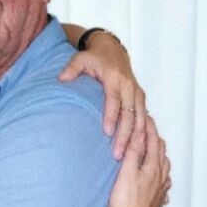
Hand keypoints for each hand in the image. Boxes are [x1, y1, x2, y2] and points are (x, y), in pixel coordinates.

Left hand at [58, 33, 145, 160]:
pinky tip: (139, 148)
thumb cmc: (95, 57)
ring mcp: (136, 92)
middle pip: (129, 114)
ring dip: (135, 138)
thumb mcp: (81, 58)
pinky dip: (143, 133)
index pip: (114, 100)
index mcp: (114, 78)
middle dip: (124, 135)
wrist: (112, 50)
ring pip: (140, 119)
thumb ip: (71, 69)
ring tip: (128, 156)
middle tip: (117, 153)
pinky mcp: (140, 98)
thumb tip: (61, 79)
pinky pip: (144, 118)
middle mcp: (129, 86)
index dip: (111, 117)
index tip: (107, 132)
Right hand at [102, 115, 170, 206]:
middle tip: (148, 130)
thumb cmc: (124, 202)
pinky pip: (163, 185)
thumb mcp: (126, 172)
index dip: (149, 129)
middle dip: (155, 140)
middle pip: (161, 154)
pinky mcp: (155, 202)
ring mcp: (159, 191)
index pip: (153, 143)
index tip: (145, 118)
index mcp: (152, 168)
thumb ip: (133, 152)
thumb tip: (140, 133)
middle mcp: (159, 178)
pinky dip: (162, 176)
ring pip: (165, 169)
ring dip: (160, 157)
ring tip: (154, 151)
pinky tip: (160, 181)